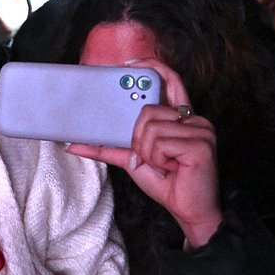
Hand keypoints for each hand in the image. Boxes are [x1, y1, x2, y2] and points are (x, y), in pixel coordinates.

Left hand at [68, 59, 221, 248]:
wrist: (188, 210)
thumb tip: (73, 144)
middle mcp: (194, 119)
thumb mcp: (131, 160)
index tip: (128, 64)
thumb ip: (107, 148)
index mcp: (180, 118)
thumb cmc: (166, 182)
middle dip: (138, 137)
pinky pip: (160, 143)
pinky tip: (173, 168)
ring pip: (150, 128)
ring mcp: (201, 130)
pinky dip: (158, 160)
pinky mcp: (201, 143)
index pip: (170, 81)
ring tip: (164, 165)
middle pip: (148, 110)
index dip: (152, 66)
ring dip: (148, 153)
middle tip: (148, 155)